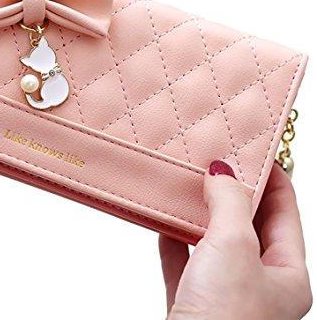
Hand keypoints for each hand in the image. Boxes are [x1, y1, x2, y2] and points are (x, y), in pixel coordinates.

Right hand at [159, 160, 312, 319]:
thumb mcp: (233, 247)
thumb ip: (230, 203)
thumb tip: (223, 171)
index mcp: (286, 274)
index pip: (284, 210)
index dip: (268, 175)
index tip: (248, 146)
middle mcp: (258, 283)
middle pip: (247, 222)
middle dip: (230, 190)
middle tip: (212, 159)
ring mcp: (223, 293)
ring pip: (212, 240)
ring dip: (199, 212)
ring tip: (187, 182)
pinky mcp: (191, 302)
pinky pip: (183, 260)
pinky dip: (173, 238)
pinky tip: (163, 220)